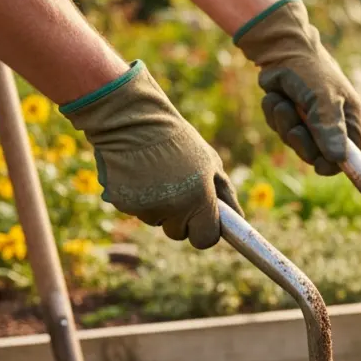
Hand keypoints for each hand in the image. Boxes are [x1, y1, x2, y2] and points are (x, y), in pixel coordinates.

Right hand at [61, 62, 238, 248]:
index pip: (205, 239)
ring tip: (155, 174)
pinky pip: (134, 210)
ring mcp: (145, 207)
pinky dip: (136, 197)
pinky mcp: (121, 203)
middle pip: (178, 233)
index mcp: (200, 199)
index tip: (200, 220)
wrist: (133, 120)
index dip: (203, 231)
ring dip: (157, 205)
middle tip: (175, 188)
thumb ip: (226, 194)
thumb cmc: (177, 140)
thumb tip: (239, 218)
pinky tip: (137, 174)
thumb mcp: (210, 162)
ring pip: (155, 220)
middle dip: (178, 218)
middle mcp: (174, 207)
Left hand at [235, 0, 360, 175]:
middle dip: (302, 142)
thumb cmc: (309, 69)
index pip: (350, 155)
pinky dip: (274, 115)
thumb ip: (330, 128)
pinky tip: (276, 96)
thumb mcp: (323, 98)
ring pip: (295, 143)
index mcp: (349, 119)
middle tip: (295, 128)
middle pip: (319, 155)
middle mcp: (332, 123)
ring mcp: (309, 121)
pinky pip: (280, 129)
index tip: (319, 165)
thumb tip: (338, 159)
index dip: (337, 164)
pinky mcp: (289, 116)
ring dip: (284, 124)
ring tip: (283, 102)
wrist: (280, 48)